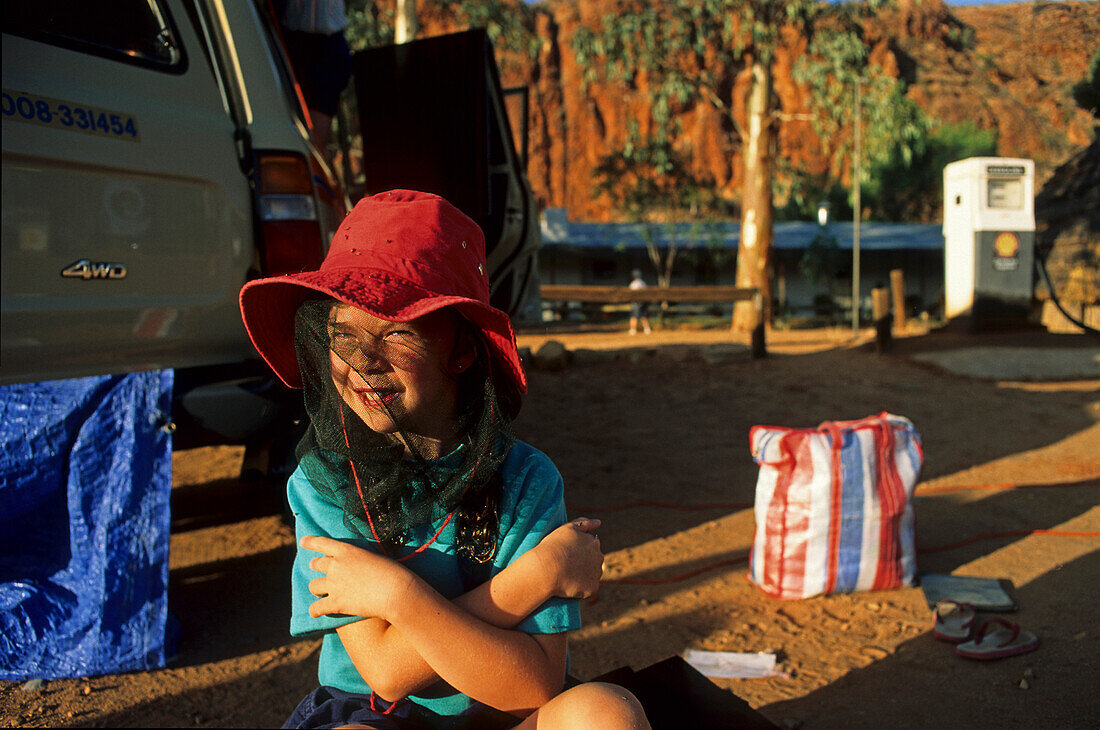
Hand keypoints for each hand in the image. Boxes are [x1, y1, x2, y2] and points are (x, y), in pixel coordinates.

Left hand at [300, 535, 416, 621]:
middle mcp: (336, 565)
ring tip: (321, 592)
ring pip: (314, 586)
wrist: (395, 591)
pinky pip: (316, 608)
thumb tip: (356, 567)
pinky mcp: (335, 603)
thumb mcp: (374, 557)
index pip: (322, 543)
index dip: (311, 542)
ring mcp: (334, 584)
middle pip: (317, 565)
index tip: (303, 541)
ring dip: (317, 588)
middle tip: (316, 568)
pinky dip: (315, 611)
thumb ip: (360, 559)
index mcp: (346, 550)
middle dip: (316, 566)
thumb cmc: (392, 572)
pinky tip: (316, 612)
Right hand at [531, 518, 603, 599]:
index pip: (590, 547)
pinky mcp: (592, 588)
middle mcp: (599, 557)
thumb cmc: (554, 546)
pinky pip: (588, 589)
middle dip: (583, 563)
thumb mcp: (567, 528)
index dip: (578, 551)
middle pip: (593, 561)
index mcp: (594, 543)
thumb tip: (599, 522)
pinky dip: (581, 589)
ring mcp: (597, 573)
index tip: (567, 554)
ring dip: (583, 576)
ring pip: (592, 575)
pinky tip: (568, 586)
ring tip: (566, 576)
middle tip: (566, 566)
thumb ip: (585, 523)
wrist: (547, 568)